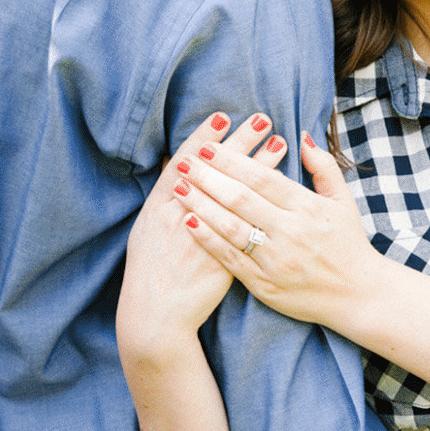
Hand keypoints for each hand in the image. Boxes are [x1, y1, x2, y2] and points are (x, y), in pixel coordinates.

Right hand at [116, 111, 285, 365]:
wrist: (155, 314)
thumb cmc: (149, 269)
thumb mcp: (147, 228)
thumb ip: (166, 199)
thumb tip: (181, 170)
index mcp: (161, 207)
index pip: (185, 163)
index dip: (205, 138)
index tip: (224, 116)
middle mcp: (182, 216)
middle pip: (217, 171)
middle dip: (241, 143)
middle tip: (263, 118)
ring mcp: (206, 237)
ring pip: (237, 194)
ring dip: (260, 166)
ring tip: (280, 142)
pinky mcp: (226, 257)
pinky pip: (250, 223)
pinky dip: (266, 202)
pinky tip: (282, 187)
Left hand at [172, 131, 380, 328]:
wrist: (358, 296)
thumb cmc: (349, 244)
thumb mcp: (344, 201)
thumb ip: (324, 167)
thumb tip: (303, 136)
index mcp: (308, 208)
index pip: (262, 178)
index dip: (232, 161)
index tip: (208, 147)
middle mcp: (290, 232)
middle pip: (240, 199)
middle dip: (208, 177)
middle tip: (185, 161)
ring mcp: (276, 260)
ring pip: (230, 227)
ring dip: (201, 204)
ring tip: (179, 187)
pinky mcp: (265, 284)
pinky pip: (230, 258)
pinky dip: (208, 240)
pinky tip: (189, 222)